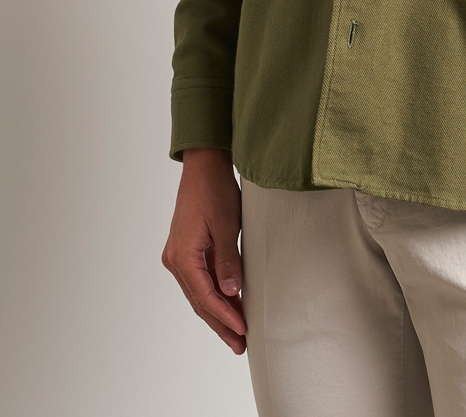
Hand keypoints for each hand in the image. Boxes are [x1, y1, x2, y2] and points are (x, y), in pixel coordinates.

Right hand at [161, 147, 246, 353]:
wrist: (203, 166)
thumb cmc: (214, 190)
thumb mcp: (225, 225)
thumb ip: (228, 260)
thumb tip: (231, 291)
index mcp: (182, 257)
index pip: (205, 296)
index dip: (225, 316)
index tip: (243, 330)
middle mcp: (176, 260)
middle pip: (200, 301)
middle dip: (221, 323)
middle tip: (240, 345)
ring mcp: (180, 256)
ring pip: (200, 293)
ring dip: (219, 312)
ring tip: (238, 333)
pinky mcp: (188, 250)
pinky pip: (202, 280)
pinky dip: (217, 294)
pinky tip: (232, 304)